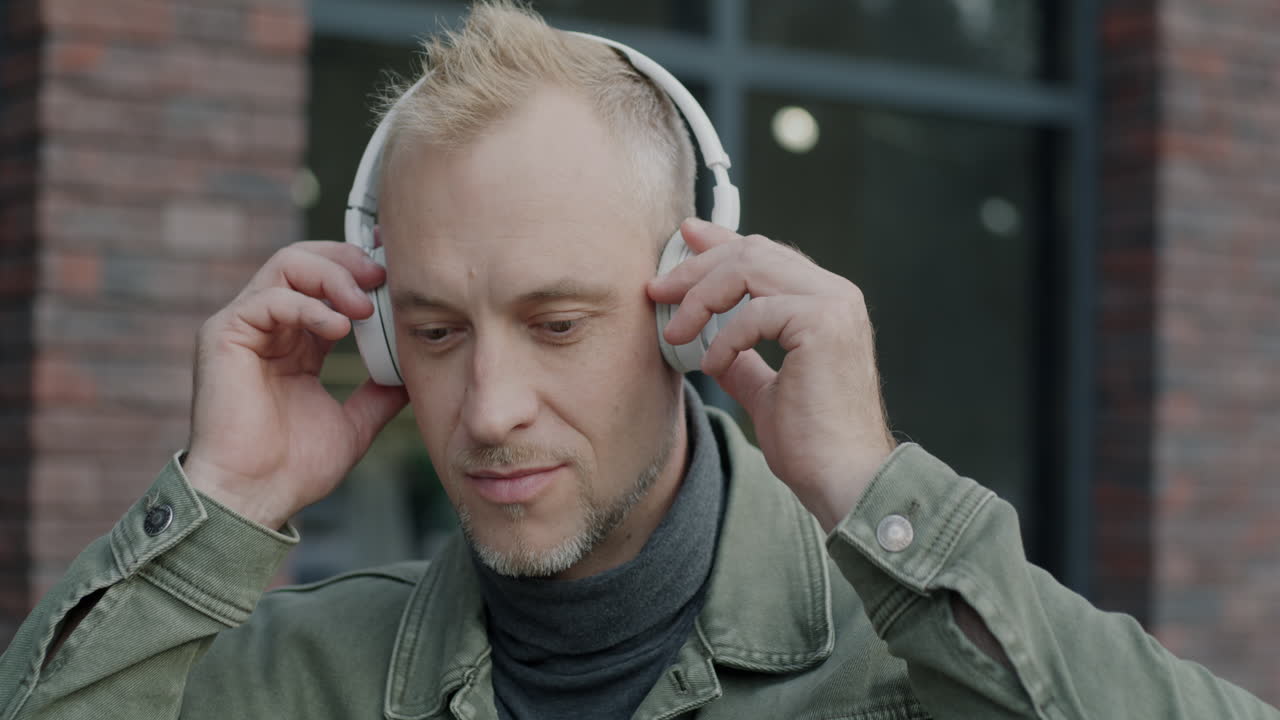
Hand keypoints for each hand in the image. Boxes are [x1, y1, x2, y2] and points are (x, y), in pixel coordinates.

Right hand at [184, 242, 408, 528]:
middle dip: (349, 261)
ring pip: (286, 265)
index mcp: (295, 344)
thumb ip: (379, 395)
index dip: (361, 273)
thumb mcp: (354, 424)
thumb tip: (413, 375)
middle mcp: (267, 328)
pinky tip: (338, 329)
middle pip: (305, 261)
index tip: (399, 272)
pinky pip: (269, 298)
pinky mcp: (223, 335)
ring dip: (333, 277)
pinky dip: (308, 305)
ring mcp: (242, 328)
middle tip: (384, 276)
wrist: (254, 498)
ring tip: (364, 306)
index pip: (327, 286)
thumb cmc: (294, 469)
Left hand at [647, 218, 894, 531]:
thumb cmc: (812, 444)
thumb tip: (711, 348)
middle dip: (698, 267)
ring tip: (676, 330)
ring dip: (702, 295)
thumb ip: (744, 363)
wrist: (843, 479)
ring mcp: (832, 304)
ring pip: (751, 266)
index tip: (684, 238)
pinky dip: (724, 337)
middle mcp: (834, 294)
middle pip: (753, 251)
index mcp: (825, 304)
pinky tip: (711, 366)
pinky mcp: (823, 324)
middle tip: (658, 289)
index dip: (721, 241)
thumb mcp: (767, 392)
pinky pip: (756, 311)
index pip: (766, 254)